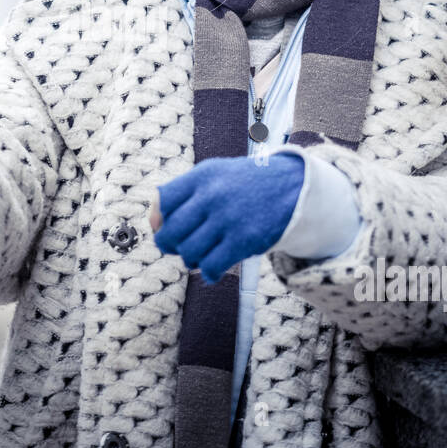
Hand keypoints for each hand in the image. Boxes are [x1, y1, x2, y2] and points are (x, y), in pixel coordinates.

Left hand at [152, 152, 304, 283]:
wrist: (294, 187)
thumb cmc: (246, 184)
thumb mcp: (215, 174)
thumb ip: (184, 193)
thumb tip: (152, 222)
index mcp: (201, 176)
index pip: (161, 203)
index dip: (159, 221)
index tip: (168, 227)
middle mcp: (212, 196)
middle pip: (170, 233)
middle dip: (170, 246)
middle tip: (179, 247)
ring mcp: (228, 218)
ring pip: (188, 253)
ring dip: (190, 260)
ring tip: (200, 256)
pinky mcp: (244, 240)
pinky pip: (211, 266)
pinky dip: (209, 273)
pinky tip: (214, 268)